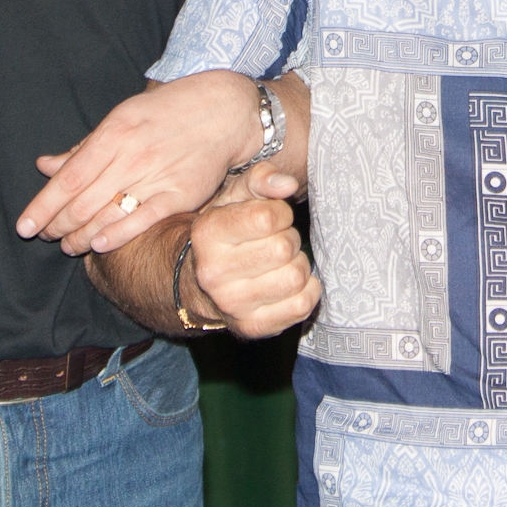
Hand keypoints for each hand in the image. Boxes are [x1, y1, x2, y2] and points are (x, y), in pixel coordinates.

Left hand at [18, 72, 261, 254]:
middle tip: (46, 236)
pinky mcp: (181, 194)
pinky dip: (117, 235)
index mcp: (114, 133)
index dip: (42, 206)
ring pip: (107, 216)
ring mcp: (158, 176)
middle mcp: (133, 156)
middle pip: (83, 202)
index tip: (24, 227)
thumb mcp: (120, 118)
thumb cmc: (166, 113)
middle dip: (57, 226)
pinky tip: (98, 245)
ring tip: (68, 245)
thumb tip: (44, 166)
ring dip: (80, 236)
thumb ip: (82, 148)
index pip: (68, 179)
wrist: (224, 110)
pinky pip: (143, 220)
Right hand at [186, 170, 321, 338]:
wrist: (199, 282)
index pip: (267, 218)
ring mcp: (231, 305)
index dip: (279, 213)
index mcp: (207, 234)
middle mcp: (213, 273)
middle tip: (275, 241)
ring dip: (297, 265)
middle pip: (284, 248)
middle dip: (288, 239)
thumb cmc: (227, 231)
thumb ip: (261, 179)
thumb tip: (286, 184)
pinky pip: (302, 305)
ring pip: (296, 277)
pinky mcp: (252, 327)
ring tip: (280, 263)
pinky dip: (307, 291)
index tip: (271, 218)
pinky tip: (290, 284)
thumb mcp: (236, 196)